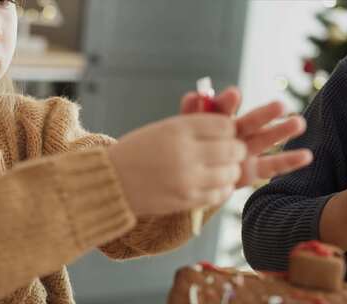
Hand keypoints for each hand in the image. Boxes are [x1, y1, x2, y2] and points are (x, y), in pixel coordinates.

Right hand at [108, 114, 245, 216]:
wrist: (110, 182)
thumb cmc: (135, 152)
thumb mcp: (161, 129)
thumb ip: (193, 126)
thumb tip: (227, 128)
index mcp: (177, 130)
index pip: (224, 126)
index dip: (228, 129)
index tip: (224, 134)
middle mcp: (184, 153)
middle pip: (233, 149)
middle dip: (235, 150)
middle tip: (229, 152)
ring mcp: (187, 179)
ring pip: (230, 173)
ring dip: (230, 170)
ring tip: (220, 169)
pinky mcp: (186, 200)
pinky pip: (219, 193)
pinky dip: (221, 188)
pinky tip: (212, 183)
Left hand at [181, 88, 312, 187]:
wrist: (188, 180)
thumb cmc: (187, 152)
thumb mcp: (184, 135)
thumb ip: (189, 117)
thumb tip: (193, 94)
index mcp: (216, 122)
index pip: (223, 110)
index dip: (227, 103)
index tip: (233, 95)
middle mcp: (235, 134)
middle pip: (251, 121)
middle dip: (264, 114)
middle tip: (279, 106)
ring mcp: (246, 151)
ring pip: (265, 139)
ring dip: (281, 131)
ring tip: (298, 123)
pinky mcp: (252, 171)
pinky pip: (271, 166)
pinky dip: (288, 161)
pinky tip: (306, 156)